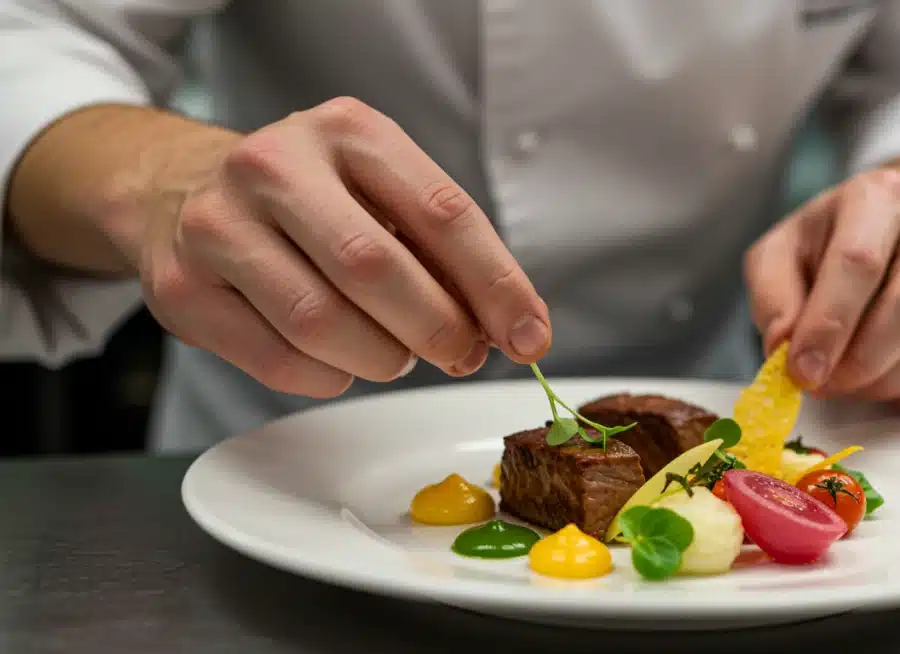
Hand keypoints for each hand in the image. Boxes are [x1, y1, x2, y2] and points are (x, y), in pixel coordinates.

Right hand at [137, 97, 550, 396]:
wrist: (177, 190)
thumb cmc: (309, 200)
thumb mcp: (380, 191)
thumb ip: (442, 251)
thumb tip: (509, 325)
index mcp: (348, 132)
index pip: (442, 212)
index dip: (496, 284)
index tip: (530, 335)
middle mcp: (276, 166)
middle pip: (375, 268)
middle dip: (437, 328)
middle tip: (462, 355)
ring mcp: (218, 225)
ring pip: (320, 323)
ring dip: (381, 358)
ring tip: (396, 354)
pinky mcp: (183, 289)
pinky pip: (279, 361)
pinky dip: (328, 377)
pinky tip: (338, 361)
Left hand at [744, 168, 899, 411]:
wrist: (883, 233)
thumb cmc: (824, 246)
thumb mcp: (777, 256)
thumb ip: (774, 299)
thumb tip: (786, 349)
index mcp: (877, 196)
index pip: (860, 260)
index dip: (830, 324)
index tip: (804, 371)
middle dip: (866, 358)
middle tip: (829, 384)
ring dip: (896, 377)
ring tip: (855, 385)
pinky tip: (890, 388)